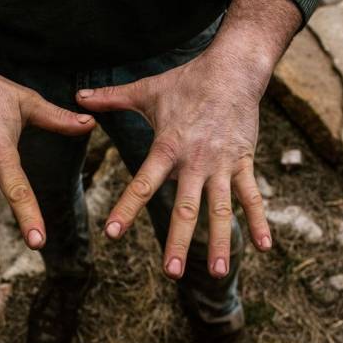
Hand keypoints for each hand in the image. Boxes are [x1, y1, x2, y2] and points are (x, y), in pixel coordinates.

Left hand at [76, 50, 271, 279]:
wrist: (233, 68)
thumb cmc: (186, 80)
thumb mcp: (146, 90)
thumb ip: (110, 98)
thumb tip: (77, 95)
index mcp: (168, 146)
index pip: (143, 182)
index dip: (127, 207)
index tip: (112, 233)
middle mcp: (195, 160)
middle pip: (186, 207)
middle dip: (179, 241)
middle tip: (171, 272)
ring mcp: (222, 164)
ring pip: (221, 209)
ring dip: (220, 241)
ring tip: (218, 273)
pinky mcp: (243, 162)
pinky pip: (252, 195)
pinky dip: (259, 221)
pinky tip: (265, 247)